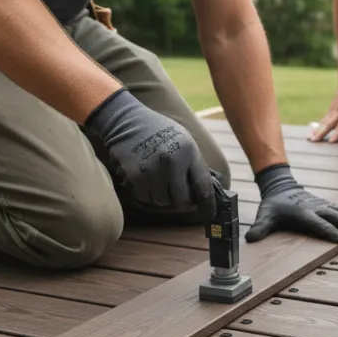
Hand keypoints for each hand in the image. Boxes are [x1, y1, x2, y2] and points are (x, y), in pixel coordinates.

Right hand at [85, 88, 215, 218]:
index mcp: (188, 151)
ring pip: (163, 202)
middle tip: (179, 193)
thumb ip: (195, 165)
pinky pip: (146, 198)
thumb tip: (205, 191)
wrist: (126, 121)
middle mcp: (171, 162)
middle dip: (182, 200)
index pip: (203, 186)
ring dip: (163, 196)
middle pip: (182, 201)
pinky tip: (147, 178)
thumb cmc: (159, 131)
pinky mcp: (134, 177)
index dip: (208, 205)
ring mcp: (151, 171)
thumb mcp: (185, 140)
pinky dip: (148, 193)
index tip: (211, 215)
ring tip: (160, 180)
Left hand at [245, 164, 337, 243]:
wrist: (281, 187)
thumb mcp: (265, 216)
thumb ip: (260, 227)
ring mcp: (324, 205)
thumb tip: (250, 238)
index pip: (318, 224)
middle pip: (335, 218)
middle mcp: (316, 208)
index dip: (329, 231)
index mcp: (303, 214)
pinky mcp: (328, 205)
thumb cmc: (273, 206)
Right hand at [309, 81, 337, 142]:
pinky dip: (318, 126)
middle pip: (329, 125)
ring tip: (310, 139)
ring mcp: (334, 110)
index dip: (337, 134)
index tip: (331, 141)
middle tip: (314, 141)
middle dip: (321, 133)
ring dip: (317, 131)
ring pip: (324, 122)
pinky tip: (313, 132)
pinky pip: (324, 119)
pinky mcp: (331, 109)